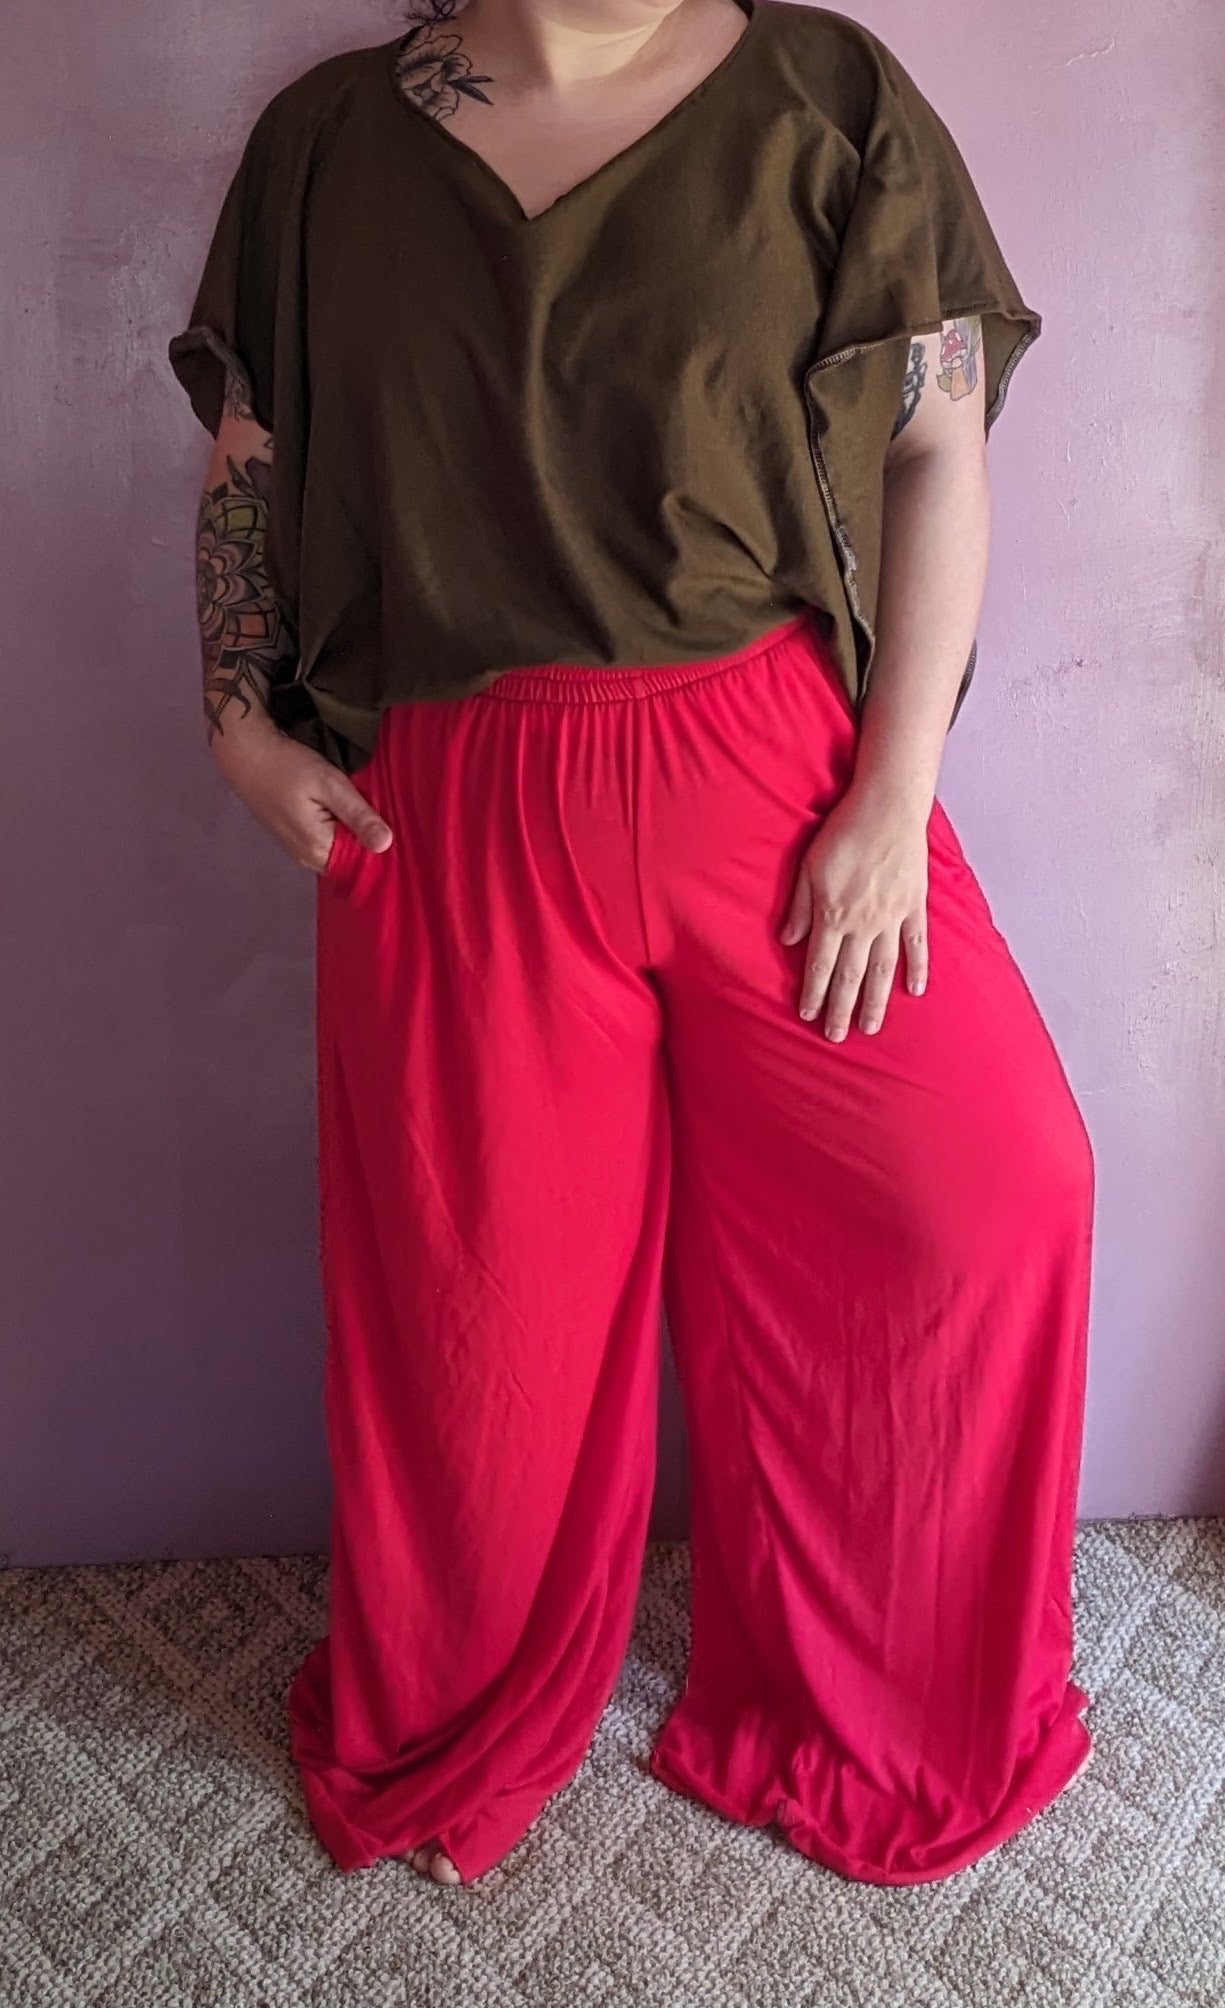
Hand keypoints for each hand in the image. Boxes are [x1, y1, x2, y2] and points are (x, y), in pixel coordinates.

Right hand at [210, 716, 393, 872]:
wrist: (245, 754)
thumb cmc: (288, 766)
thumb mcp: (330, 785)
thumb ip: (357, 816)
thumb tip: (387, 845)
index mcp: (318, 850)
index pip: (362, 863)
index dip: (380, 846)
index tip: (398, 828)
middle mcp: (306, 858)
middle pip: (349, 858)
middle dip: (367, 839)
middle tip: (387, 814)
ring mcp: (297, 849)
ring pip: (337, 848)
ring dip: (352, 832)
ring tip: (368, 810)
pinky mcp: (292, 837)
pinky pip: (324, 841)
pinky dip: (337, 828)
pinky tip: (344, 811)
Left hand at [778, 780, 929, 1038]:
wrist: (888, 807)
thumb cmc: (843, 832)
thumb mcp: (809, 867)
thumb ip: (800, 907)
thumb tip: (788, 941)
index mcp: (833, 915)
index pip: (820, 965)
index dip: (813, 993)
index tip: (808, 1017)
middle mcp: (863, 924)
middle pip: (850, 976)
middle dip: (841, 1009)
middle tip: (836, 1038)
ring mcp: (892, 917)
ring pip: (883, 969)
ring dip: (876, 1001)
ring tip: (870, 1028)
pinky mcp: (914, 905)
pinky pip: (917, 944)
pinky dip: (918, 968)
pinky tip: (915, 990)